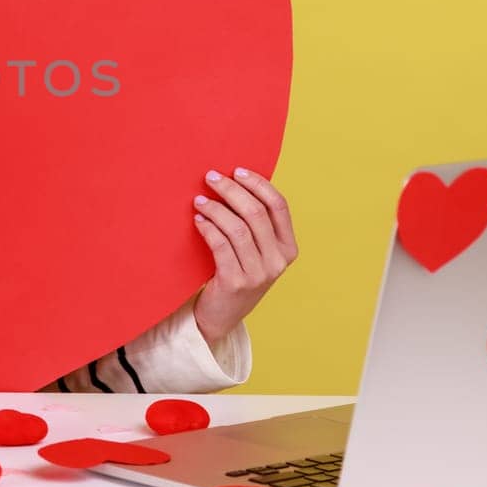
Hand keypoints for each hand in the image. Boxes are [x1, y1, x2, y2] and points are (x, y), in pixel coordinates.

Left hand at [191, 167, 298, 346]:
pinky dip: (208, 228)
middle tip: (211, 178)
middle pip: (256, 213)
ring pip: (237, 228)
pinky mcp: (236, 283)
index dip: (258, 184)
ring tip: (199, 201)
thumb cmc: (236, 273)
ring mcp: (258, 274)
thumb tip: (236, 182)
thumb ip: (255, 224)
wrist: (221, 316)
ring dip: (216, 208)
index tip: (237, 170)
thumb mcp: (256, 251)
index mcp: (288, 248)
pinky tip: (198, 221)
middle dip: (231, 190)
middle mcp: (278, 261)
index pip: (279, 206)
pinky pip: (220, 245)